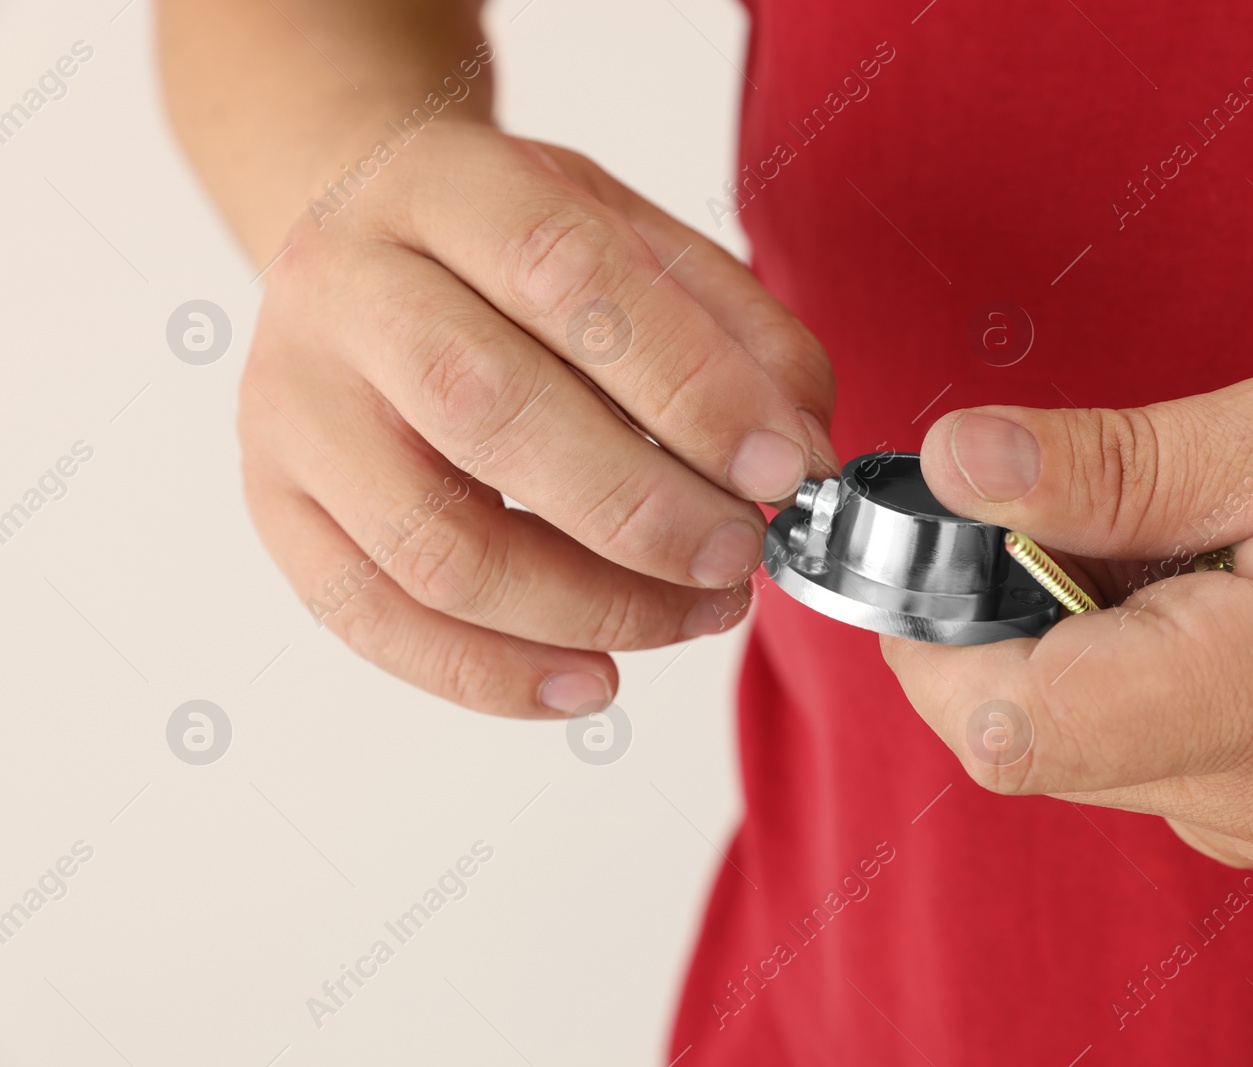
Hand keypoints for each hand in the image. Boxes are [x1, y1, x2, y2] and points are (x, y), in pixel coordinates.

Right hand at [240, 122, 835, 716]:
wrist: (357, 240)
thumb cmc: (511, 250)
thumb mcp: (633, 233)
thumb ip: (734, 326)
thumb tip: (805, 446)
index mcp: (443, 189)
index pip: (566, 276)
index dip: (690, 383)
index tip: (787, 464)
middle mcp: (344, 289)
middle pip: (488, 412)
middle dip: (643, 510)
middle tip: (743, 554)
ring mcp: (292, 407)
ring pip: (434, 544)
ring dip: (590, 605)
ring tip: (698, 613)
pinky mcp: (276, 507)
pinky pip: (375, 622)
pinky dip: (495, 676)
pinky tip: (595, 679)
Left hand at [882, 349, 1252, 865]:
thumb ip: (1123, 464)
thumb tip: (958, 465)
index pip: (1007, 722)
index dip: (933, 629)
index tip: (947, 532)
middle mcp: (1246, 796)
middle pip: (1015, 738)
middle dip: (986, 620)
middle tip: (1058, 504)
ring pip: (1060, 744)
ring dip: (1051, 638)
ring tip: (1154, 539)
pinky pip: (1121, 748)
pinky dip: (1107, 665)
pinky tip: (1183, 591)